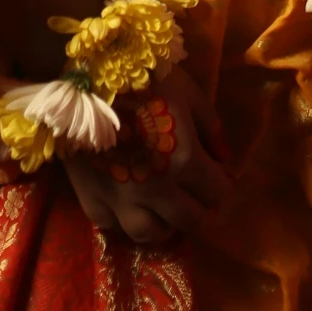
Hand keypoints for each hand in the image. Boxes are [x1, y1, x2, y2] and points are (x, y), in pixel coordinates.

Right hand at [62, 64, 234, 244]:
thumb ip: (210, 126)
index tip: (221, 181)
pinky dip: (124, 221)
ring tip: (165, 210)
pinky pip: (112, 226)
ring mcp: (122, 200)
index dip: (223, 188)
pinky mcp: (92, 199)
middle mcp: (157, 190)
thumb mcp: (188, 91)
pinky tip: (128, 205)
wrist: (86, 77)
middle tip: (200, 202)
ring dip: (164, 225)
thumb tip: (225, 156)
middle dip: (202, 212)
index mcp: (184, 161)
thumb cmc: (146, 77)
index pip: (217, 193)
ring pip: (150, 233)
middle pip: (190, 221)